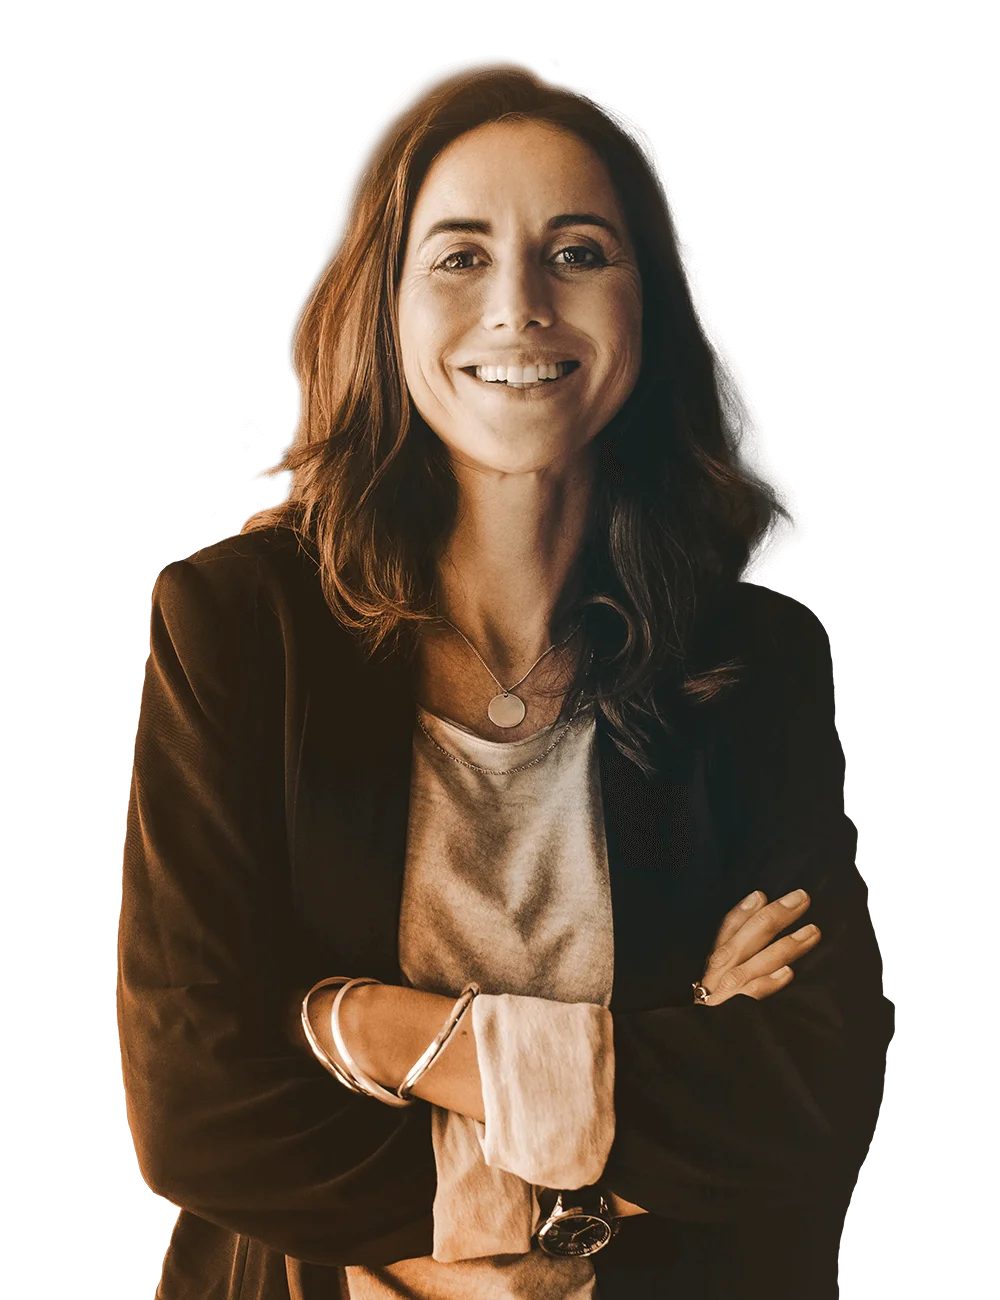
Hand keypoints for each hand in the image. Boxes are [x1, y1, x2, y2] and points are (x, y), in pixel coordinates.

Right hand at [696, 888, 820, 1005]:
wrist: (697, 1045)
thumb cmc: (714, 1006)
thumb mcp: (717, 973)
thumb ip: (735, 940)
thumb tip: (758, 900)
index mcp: (715, 961)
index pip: (727, 929)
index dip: (744, 910)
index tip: (763, 894)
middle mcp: (719, 973)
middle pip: (747, 937)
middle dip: (775, 915)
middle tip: (802, 899)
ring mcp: (726, 993)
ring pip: (756, 963)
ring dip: (786, 945)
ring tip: (813, 932)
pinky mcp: (733, 1015)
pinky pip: (751, 997)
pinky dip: (767, 984)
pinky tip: (787, 974)